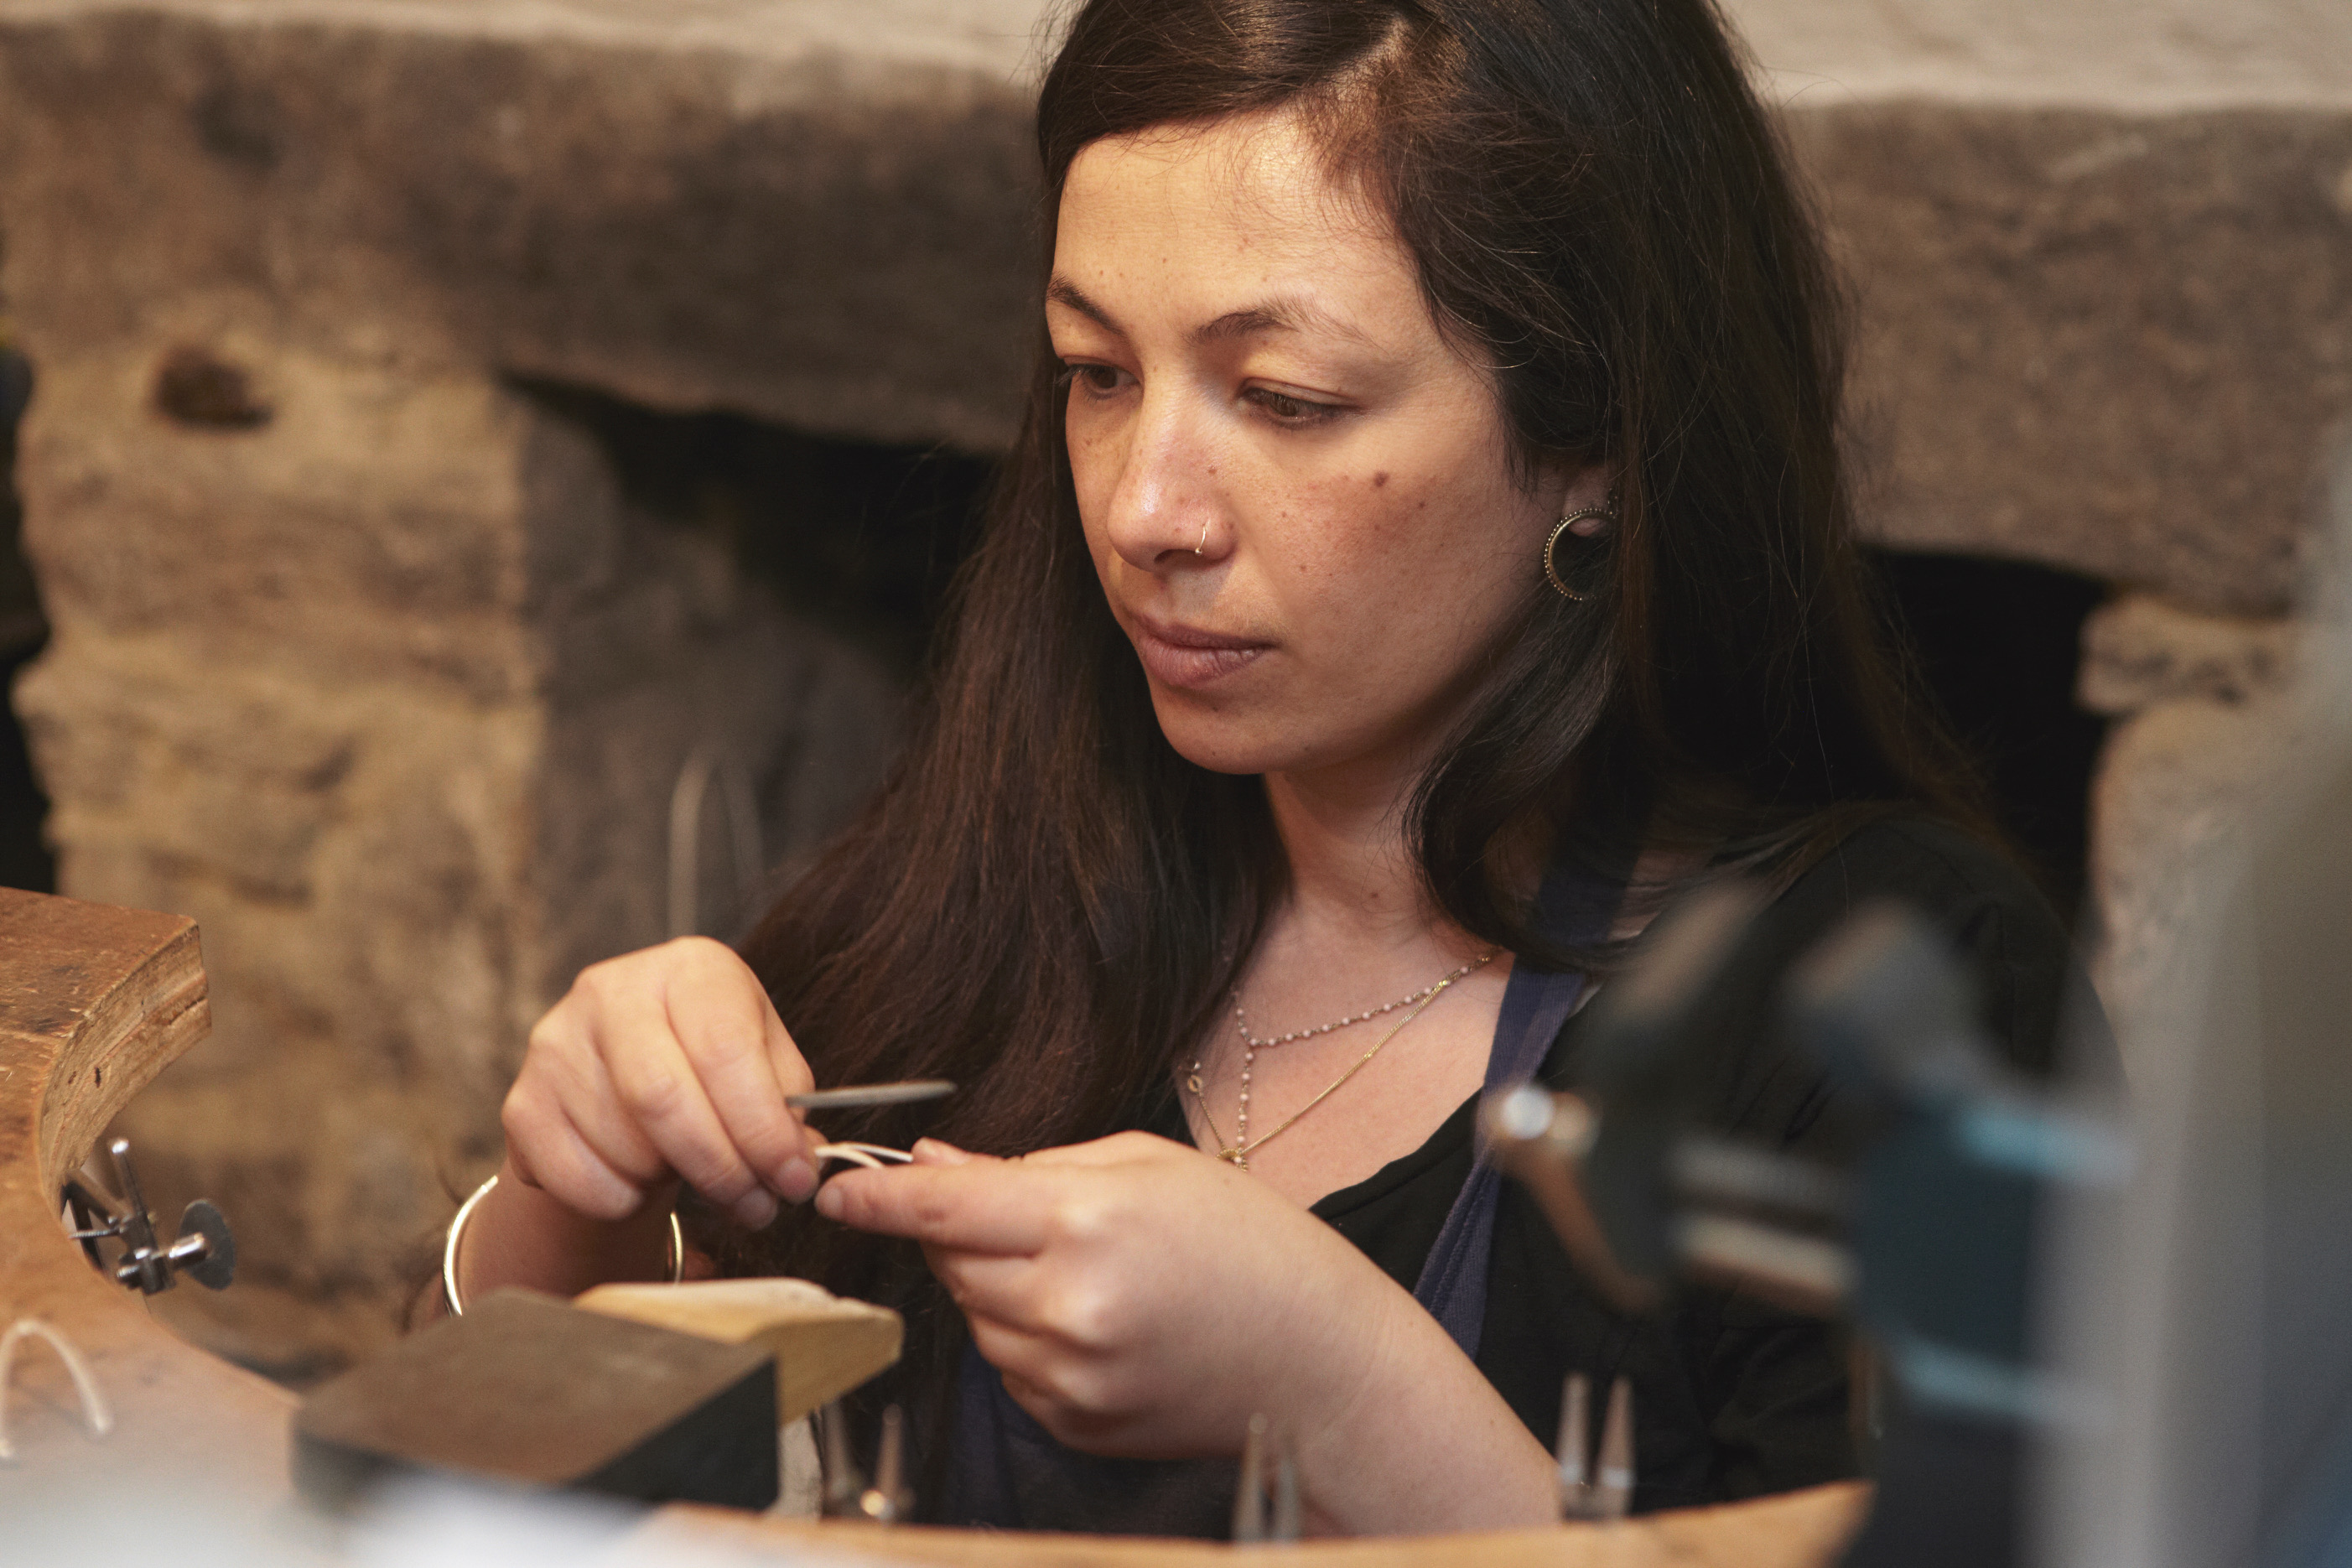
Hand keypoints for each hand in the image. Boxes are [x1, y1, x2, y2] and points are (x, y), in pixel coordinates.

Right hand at [500, 937, 820, 1233]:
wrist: (624, 1080)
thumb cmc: (710, 1068)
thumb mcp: (764, 1064)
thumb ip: (787, 1110)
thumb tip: (799, 1166)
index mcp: (690, 967)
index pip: (724, 1048)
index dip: (763, 1127)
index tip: (794, 1179)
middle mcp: (613, 990)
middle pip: (662, 1098)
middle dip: (722, 1168)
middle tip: (757, 1207)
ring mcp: (556, 1043)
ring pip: (624, 1146)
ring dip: (674, 1183)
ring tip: (701, 1179)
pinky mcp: (522, 1102)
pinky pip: (578, 1179)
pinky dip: (622, 1200)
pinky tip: (641, 1183)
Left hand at [813, 1131, 1403, 1458]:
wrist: (1319, 1362)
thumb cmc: (1251, 1247)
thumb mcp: (1147, 1165)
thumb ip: (1032, 1166)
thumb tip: (939, 1165)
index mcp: (1085, 1225)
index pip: (942, 1209)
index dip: (879, 1197)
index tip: (837, 1188)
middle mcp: (1067, 1308)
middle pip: (950, 1263)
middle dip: (959, 1232)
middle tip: (1022, 1212)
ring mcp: (1067, 1377)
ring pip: (974, 1319)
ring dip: (998, 1287)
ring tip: (1084, 1269)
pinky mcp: (1072, 1425)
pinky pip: (1010, 1368)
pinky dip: (1030, 1337)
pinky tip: (1097, 1319)